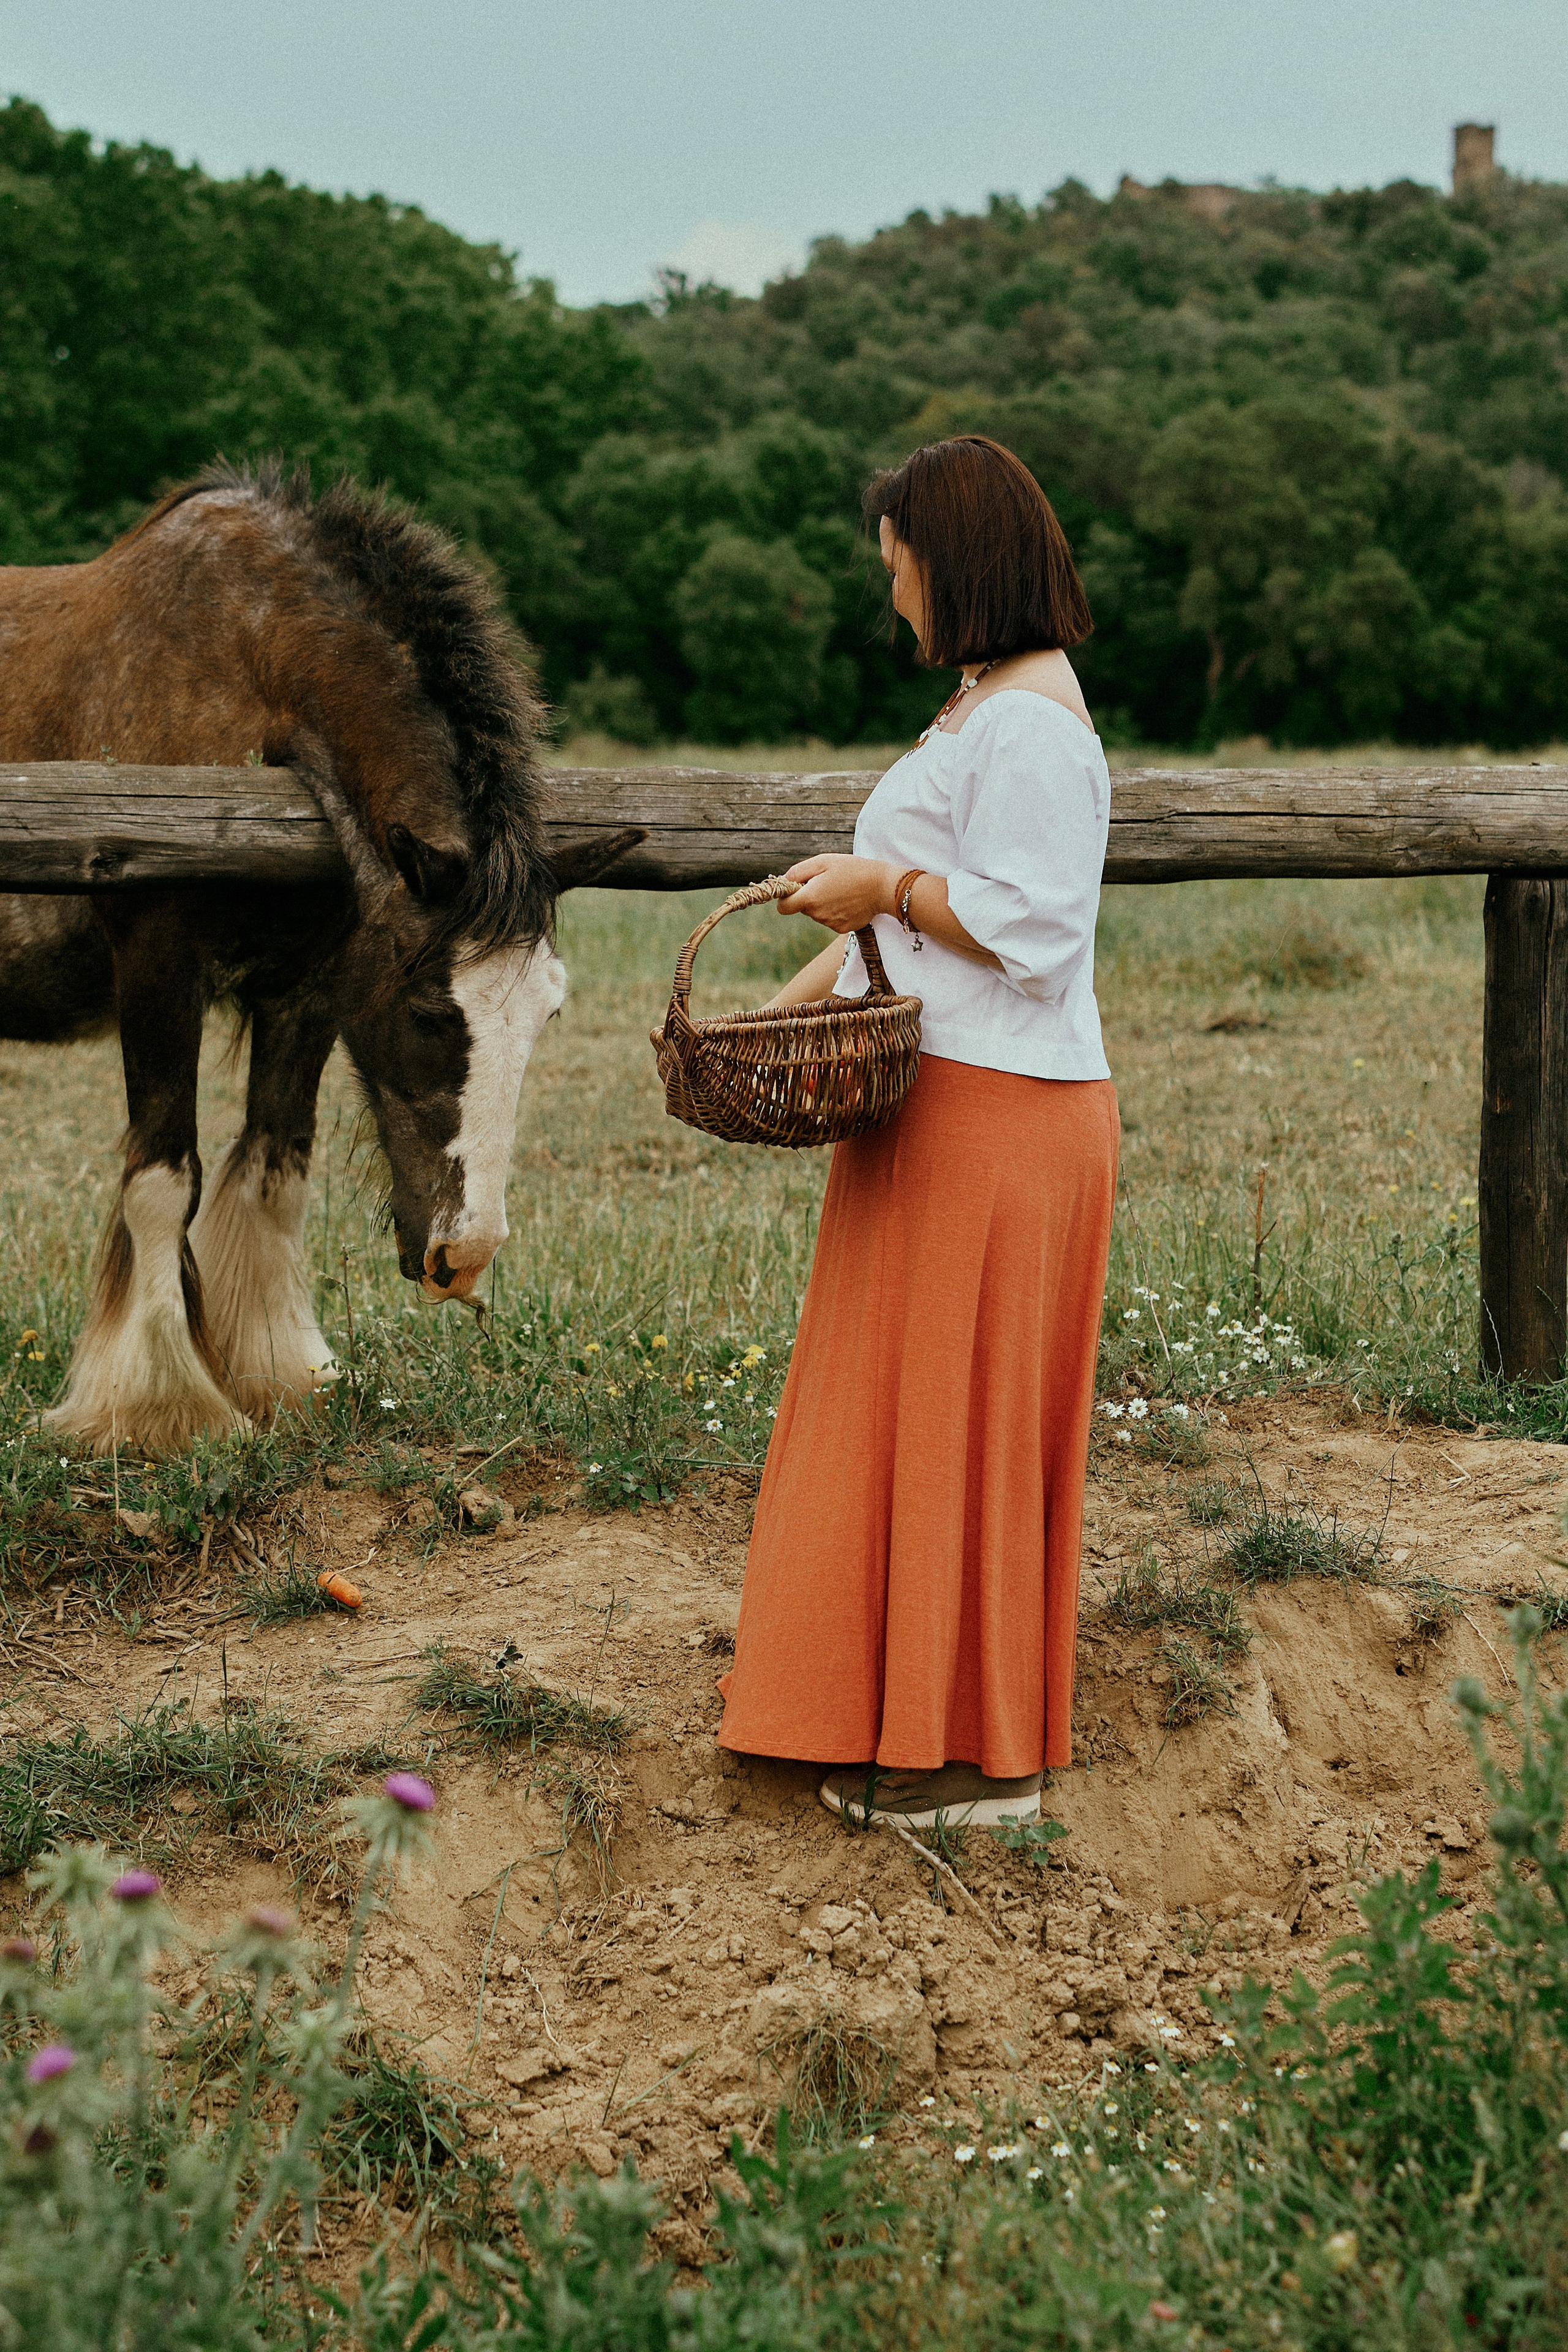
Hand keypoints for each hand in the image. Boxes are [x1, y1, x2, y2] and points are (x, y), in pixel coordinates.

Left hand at [776, 855, 897, 932]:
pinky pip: (831, 919)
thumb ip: (798, 871)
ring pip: (817, 913)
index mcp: (810, 898)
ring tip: (841, 889)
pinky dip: (836, 911)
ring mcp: (830, 923)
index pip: (783, 908)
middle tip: (827, 882)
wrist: (882, 886)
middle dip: (809, 896)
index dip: (786, 898)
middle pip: (802, 908)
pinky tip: (848, 900)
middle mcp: (818, 915)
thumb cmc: (853, 870)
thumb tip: (783, 880)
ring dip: (823, 903)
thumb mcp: (823, 861)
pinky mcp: (842, 928)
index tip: (795, 889)